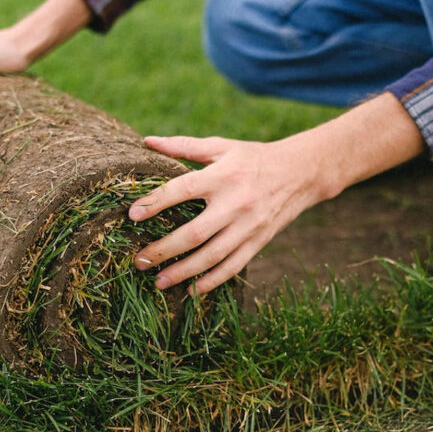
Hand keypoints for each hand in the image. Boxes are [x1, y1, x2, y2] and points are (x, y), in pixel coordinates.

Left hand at [129, 135, 329, 294]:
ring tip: (159, 281)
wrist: (301, 172)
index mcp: (222, 176)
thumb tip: (148, 141)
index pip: (182, 190)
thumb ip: (184, 146)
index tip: (132, 215)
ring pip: (211, 256)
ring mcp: (248, 226)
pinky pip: (233, 266)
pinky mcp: (258, 241)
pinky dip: (212, 281)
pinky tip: (191, 290)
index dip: (156, 202)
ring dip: (183, 271)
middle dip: (163, 249)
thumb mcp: (221, 146)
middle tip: (139, 260)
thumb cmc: (253, 157)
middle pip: (194, 233)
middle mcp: (235, 203)